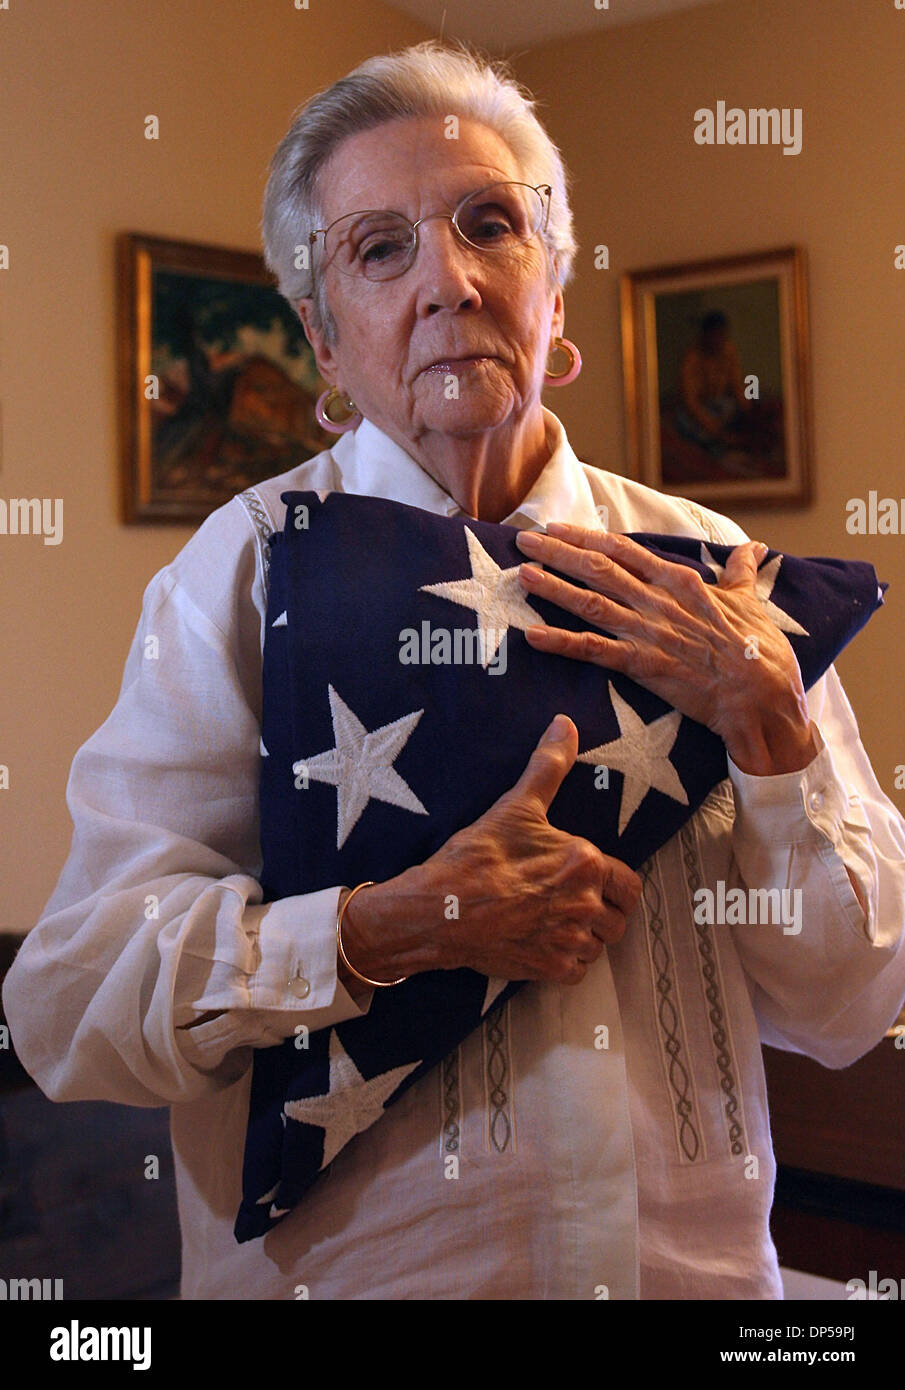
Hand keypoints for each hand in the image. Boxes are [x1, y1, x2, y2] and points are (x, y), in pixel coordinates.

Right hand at [339, 714, 641, 986]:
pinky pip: (579, 970)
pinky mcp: (552, 970)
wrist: (438, 910)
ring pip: (600, 945)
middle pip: (618, 919)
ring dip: (586, 936)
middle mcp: (586, 904)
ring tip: (556, 922)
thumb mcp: (515, 806)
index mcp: (586, 863)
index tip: (593, 883)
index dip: (614, 884)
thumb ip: (549, 766)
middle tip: (572, 903)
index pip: (629, 884)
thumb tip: (566, 723)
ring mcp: (570, 940)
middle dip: (602, 912)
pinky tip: (543, 943)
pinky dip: (567, 960)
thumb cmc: (476, 857)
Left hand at [515, 523, 817, 776]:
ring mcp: (647, 632)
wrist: (762, 695)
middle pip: (598, 568)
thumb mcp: (750, 601)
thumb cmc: (760, 649)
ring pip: (590, 602)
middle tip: (524, 538)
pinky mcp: (642, 665)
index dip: (586, 537)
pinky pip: (593, 650)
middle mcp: (658, 600)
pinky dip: (561, 642)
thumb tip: (755, 548)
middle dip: (557, 551)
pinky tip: (532, 635)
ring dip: (552, 587)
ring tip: (521, 573)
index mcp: (679, 581)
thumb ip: (740, 573)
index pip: (623, 550)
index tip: (557, 527)